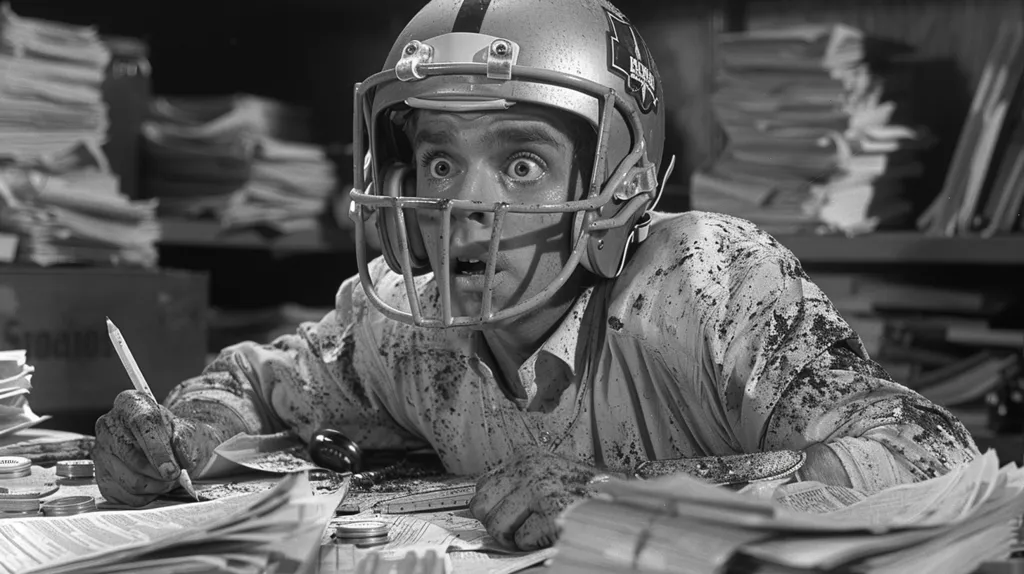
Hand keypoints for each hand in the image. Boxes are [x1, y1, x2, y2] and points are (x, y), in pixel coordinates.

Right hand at [93, 390, 220, 505]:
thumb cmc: (177, 435)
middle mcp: (108, 426)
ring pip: (130, 481)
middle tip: (176, 477)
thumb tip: (179, 450)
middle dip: (158, 473)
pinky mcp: (101, 477)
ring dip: (156, 486)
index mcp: (130, 403)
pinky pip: (126, 497)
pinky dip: (147, 496)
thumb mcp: (189, 430)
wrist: (171, 446)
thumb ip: (186, 439)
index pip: (140, 424)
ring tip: (169, 480)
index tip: (172, 470)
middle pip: (130, 456)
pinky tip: (156, 485)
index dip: (157, 450)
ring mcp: (101, 452)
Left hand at [469, 448, 610, 549]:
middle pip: (482, 507)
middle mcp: (529, 469)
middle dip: (497, 524)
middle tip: (518, 527)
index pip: (481, 485)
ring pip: (497, 527)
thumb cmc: (583, 492)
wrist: (619, 501)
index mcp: (526, 456)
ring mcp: (539, 489)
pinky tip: (551, 532)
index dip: (491, 507)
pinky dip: (535, 544)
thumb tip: (483, 506)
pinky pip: (522, 540)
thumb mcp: (546, 473)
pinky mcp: (551, 512)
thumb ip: (516, 483)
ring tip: (537, 529)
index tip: (503, 515)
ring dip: (516, 536)